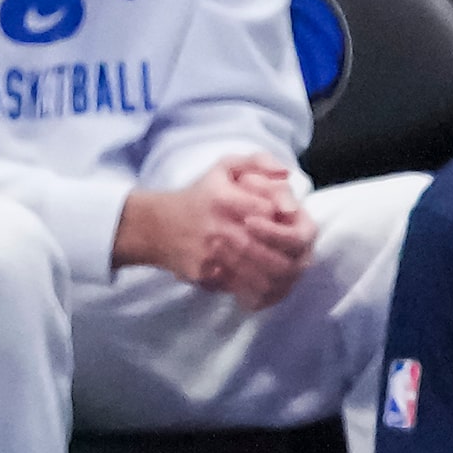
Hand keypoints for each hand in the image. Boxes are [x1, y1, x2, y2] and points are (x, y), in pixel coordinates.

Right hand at [113, 153, 314, 307]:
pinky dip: (262, 292)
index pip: (270, 213)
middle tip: (301, 256)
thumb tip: (286, 174)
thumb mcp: (223, 167)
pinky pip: (242, 288)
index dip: (286, 222)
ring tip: (292, 273)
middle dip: (290, 255)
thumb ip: (258, 161)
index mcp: (225, 200)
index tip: (291, 224)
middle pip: (268, 251)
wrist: (152, 226)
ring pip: (258, 275)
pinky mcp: (205, 276)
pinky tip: (274, 288)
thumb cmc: (199, 195)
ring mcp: (211, 256)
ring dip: (282, 277)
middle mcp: (218, 229)